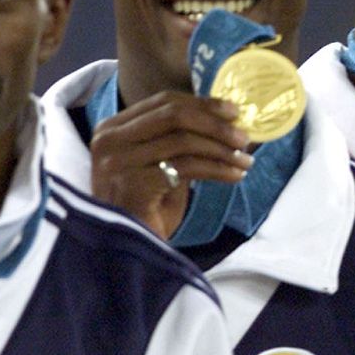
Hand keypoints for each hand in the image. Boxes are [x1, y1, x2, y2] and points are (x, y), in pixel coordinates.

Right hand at [88, 90, 251, 238]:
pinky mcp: (132, 183)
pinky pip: (186, 167)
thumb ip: (180, 140)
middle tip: (243, 138)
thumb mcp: (160, 165)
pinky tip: (234, 176)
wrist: (128, 252)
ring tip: (245, 161)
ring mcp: (118, 161)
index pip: (163, 102)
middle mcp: (109, 140)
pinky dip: (217, 169)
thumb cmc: (146, 210)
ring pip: (183, 140)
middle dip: (215, 123)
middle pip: (174, 115)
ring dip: (222, 149)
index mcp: (112, 129)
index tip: (234, 111)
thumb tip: (225, 120)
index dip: (203, 103)